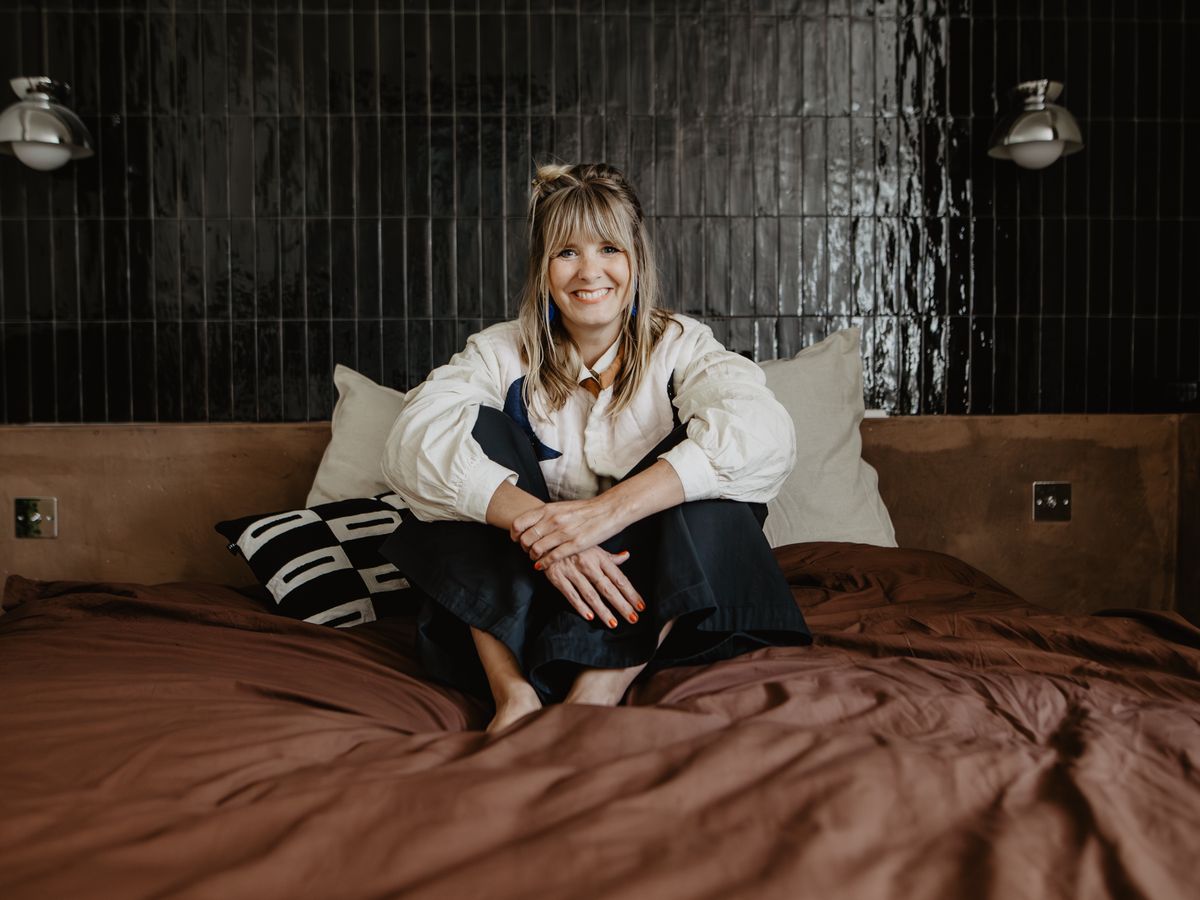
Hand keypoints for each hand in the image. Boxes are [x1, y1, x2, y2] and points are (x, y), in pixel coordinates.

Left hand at [512, 495, 627, 566]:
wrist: (608, 510)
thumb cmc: (585, 509)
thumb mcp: (561, 506)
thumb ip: (546, 515)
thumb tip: (532, 522)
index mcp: (548, 509)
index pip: (519, 523)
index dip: (514, 534)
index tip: (517, 539)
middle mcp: (553, 520)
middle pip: (525, 539)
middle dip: (524, 548)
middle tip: (528, 550)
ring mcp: (563, 533)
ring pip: (536, 550)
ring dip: (533, 557)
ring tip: (536, 558)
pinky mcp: (574, 545)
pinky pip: (552, 558)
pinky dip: (544, 564)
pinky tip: (542, 565)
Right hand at [541, 546, 644, 627]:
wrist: (545, 537)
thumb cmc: (572, 543)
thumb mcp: (592, 546)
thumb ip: (609, 556)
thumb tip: (626, 556)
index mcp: (599, 557)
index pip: (619, 578)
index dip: (630, 593)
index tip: (640, 606)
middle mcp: (587, 564)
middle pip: (608, 588)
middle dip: (622, 605)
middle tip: (633, 619)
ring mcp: (572, 571)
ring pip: (590, 594)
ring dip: (603, 610)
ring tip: (613, 623)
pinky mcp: (556, 577)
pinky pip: (570, 594)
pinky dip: (579, 606)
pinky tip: (589, 616)